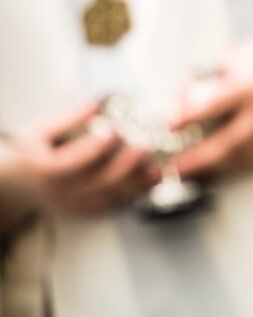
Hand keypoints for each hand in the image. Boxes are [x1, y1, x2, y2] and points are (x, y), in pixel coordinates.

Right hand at [1, 103, 156, 217]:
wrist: (26, 187)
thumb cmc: (35, 152)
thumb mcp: (40, 131)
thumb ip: (67, 118)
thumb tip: (97, 103)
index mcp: (45, 171)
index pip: (71, 163)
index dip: (94, 147)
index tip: (114, 129)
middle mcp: (64, 194)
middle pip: (99, 183)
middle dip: (126, 164)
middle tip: (147, 146)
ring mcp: (81, 207)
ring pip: (116, 196)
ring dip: (142, 180)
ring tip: (161, 163)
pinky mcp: (95, 213)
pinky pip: (123, 202)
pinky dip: (142, 189)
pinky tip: (158, 174)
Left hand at [171, 37, 252, 181]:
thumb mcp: (235, 58)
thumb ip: (205, 78)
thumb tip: (176, 103)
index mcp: (250, 86)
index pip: (212, 105)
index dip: (187, 117)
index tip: (168, 127)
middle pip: (225, 144)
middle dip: (195, 160)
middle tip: (171, 168)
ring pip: (240, 159)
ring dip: (212, 170)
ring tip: (188, 174)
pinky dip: (234, 168)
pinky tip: (218, 169)